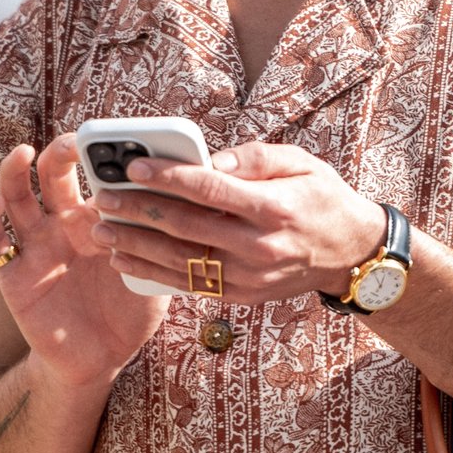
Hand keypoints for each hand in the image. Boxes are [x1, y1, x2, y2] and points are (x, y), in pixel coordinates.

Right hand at [0, 135, 168, 388]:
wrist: (101, 360)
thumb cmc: (132, 313)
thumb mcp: (155, 272)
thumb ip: (161, 240)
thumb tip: (184, 204)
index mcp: (98, 220)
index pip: (93, 176)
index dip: (101, 157)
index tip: (116, 142)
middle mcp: (63, 225)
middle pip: (52, 175)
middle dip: (60, 152)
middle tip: (74, 142)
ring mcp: (36, 246)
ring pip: (16, 197)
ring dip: (13, 171)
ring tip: (22, 154)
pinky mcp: (13, 273)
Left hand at [88, 141, 387, 304]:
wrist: (350, 254)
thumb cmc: (321, 197)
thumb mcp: (301, 163)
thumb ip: (256, 158)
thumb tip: (212, 160)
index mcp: (275, 208)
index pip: (211, 190)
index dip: (168, 177)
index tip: (133, 167)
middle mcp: (260, 247)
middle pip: (187, 228)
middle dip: (139, 211)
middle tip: (103, 199)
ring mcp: (250, 277)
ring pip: (181, 262)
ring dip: (136, 246)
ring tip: (101, 230)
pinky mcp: (242, 295)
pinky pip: (190, 285)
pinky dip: (153, 273)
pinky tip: (125, 259)